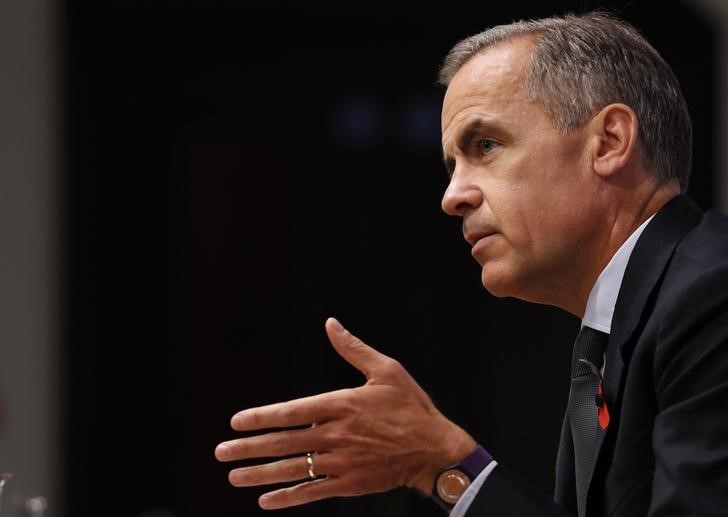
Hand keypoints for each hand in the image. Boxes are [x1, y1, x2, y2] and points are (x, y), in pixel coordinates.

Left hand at [215, 317, 476, 509]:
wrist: (435, 450)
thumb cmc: (411, 407)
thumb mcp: (386, 369)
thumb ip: (353, 348)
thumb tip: (331, 323)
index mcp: (341, 405)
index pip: (292, 412)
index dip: (262, 417)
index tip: (237, 421)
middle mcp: (335, 436)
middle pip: (284, 443)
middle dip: (249, 448)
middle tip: (221, 452)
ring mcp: (340, 463)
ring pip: (292, 470)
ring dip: (260, 474)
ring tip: (234, 476)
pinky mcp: (348, 484)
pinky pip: (312, 492)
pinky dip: (288, 497)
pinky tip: (267, 500)